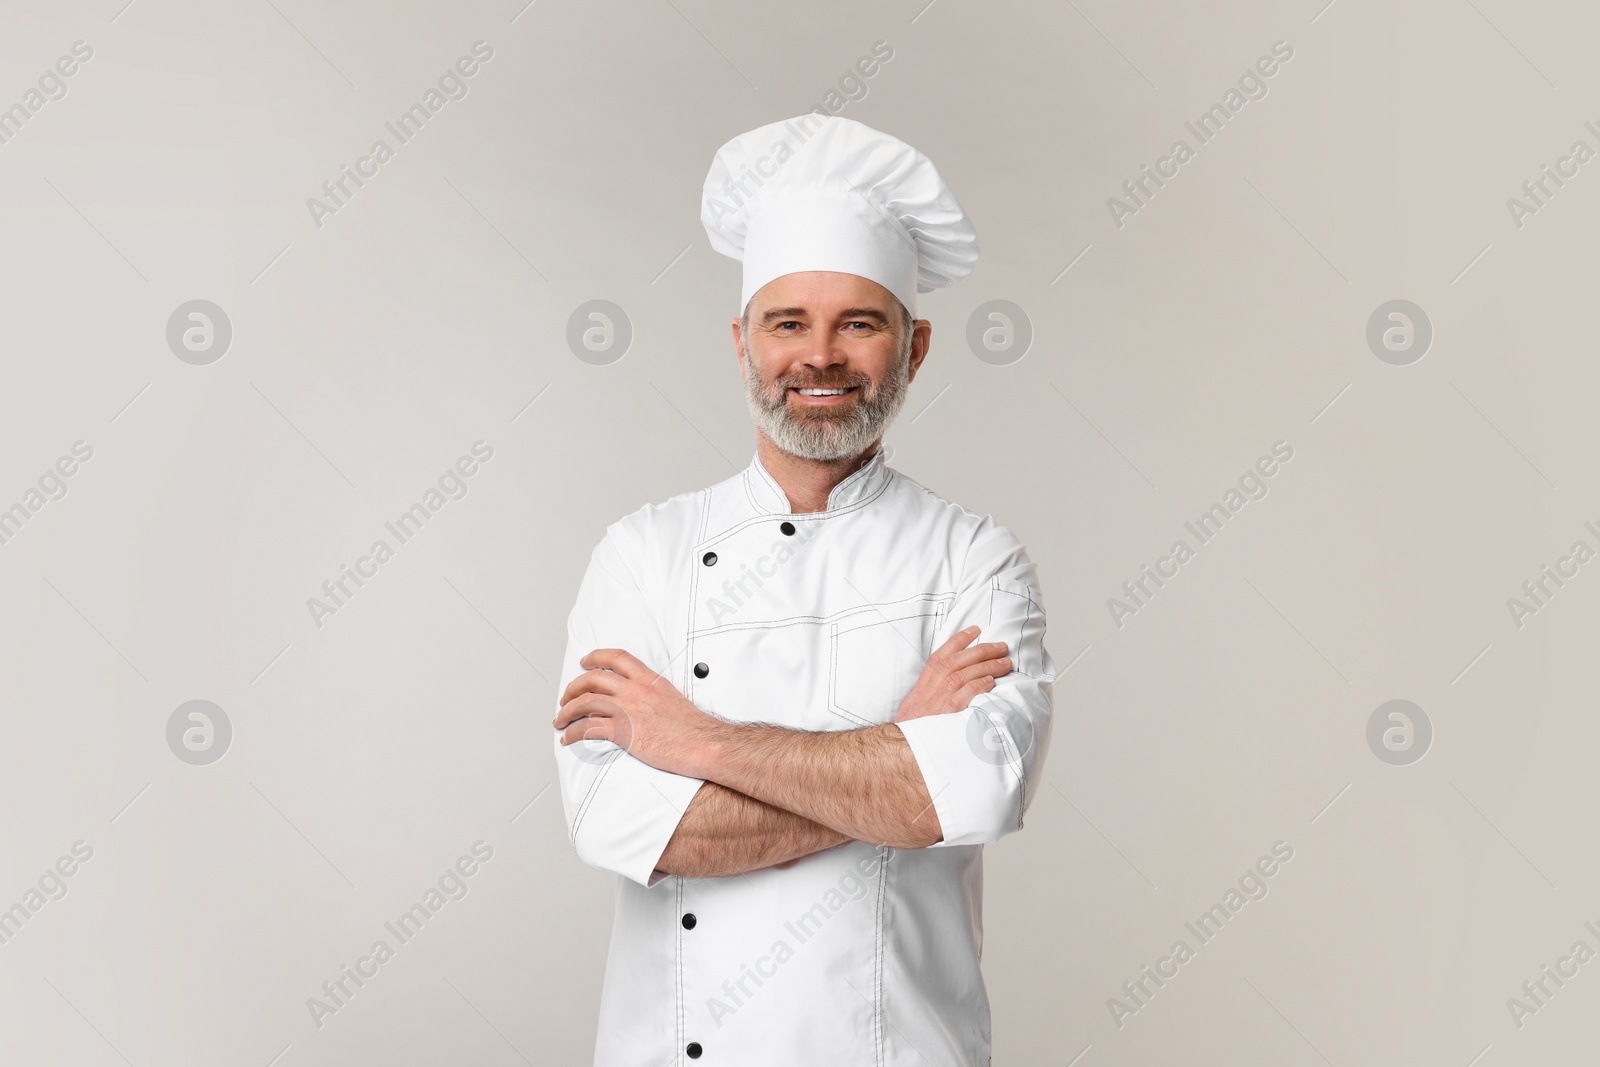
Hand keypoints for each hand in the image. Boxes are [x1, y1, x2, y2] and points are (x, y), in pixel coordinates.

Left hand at [553, 649, 718, 777]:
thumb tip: (644, 703)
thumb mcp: (673, 699)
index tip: (585, 660)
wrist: (704, 744)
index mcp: (649, 680)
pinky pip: (587, 729)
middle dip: (573, 687)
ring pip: (585, 702)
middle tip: (566, 697)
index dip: (596, 656)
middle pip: (593, 679)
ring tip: (560, 720)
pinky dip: (572, 733)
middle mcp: (635, 690)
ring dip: (566, 711)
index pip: (617, 657)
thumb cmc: (694, 728)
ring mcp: (628, 709)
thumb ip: (654, 695)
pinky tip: (568, 738)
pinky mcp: (623, 731)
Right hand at [892, 626, 1009, 723]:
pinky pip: (967, 694)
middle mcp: (935, 684)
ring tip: (1005, 663)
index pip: (945, 652)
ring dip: (989, 666)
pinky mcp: (951, 712)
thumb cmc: (916, 719)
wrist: (905, 741)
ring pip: (968, 674)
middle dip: (984, 650)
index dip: (961, 639)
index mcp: (927, 678)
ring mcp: (943, 697)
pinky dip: (979, 686)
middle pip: (961, 660)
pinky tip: (991, 682)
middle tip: (1002, 647)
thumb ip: (935, 683)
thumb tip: (957, 672)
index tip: (976, 629)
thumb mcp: (920, 696)